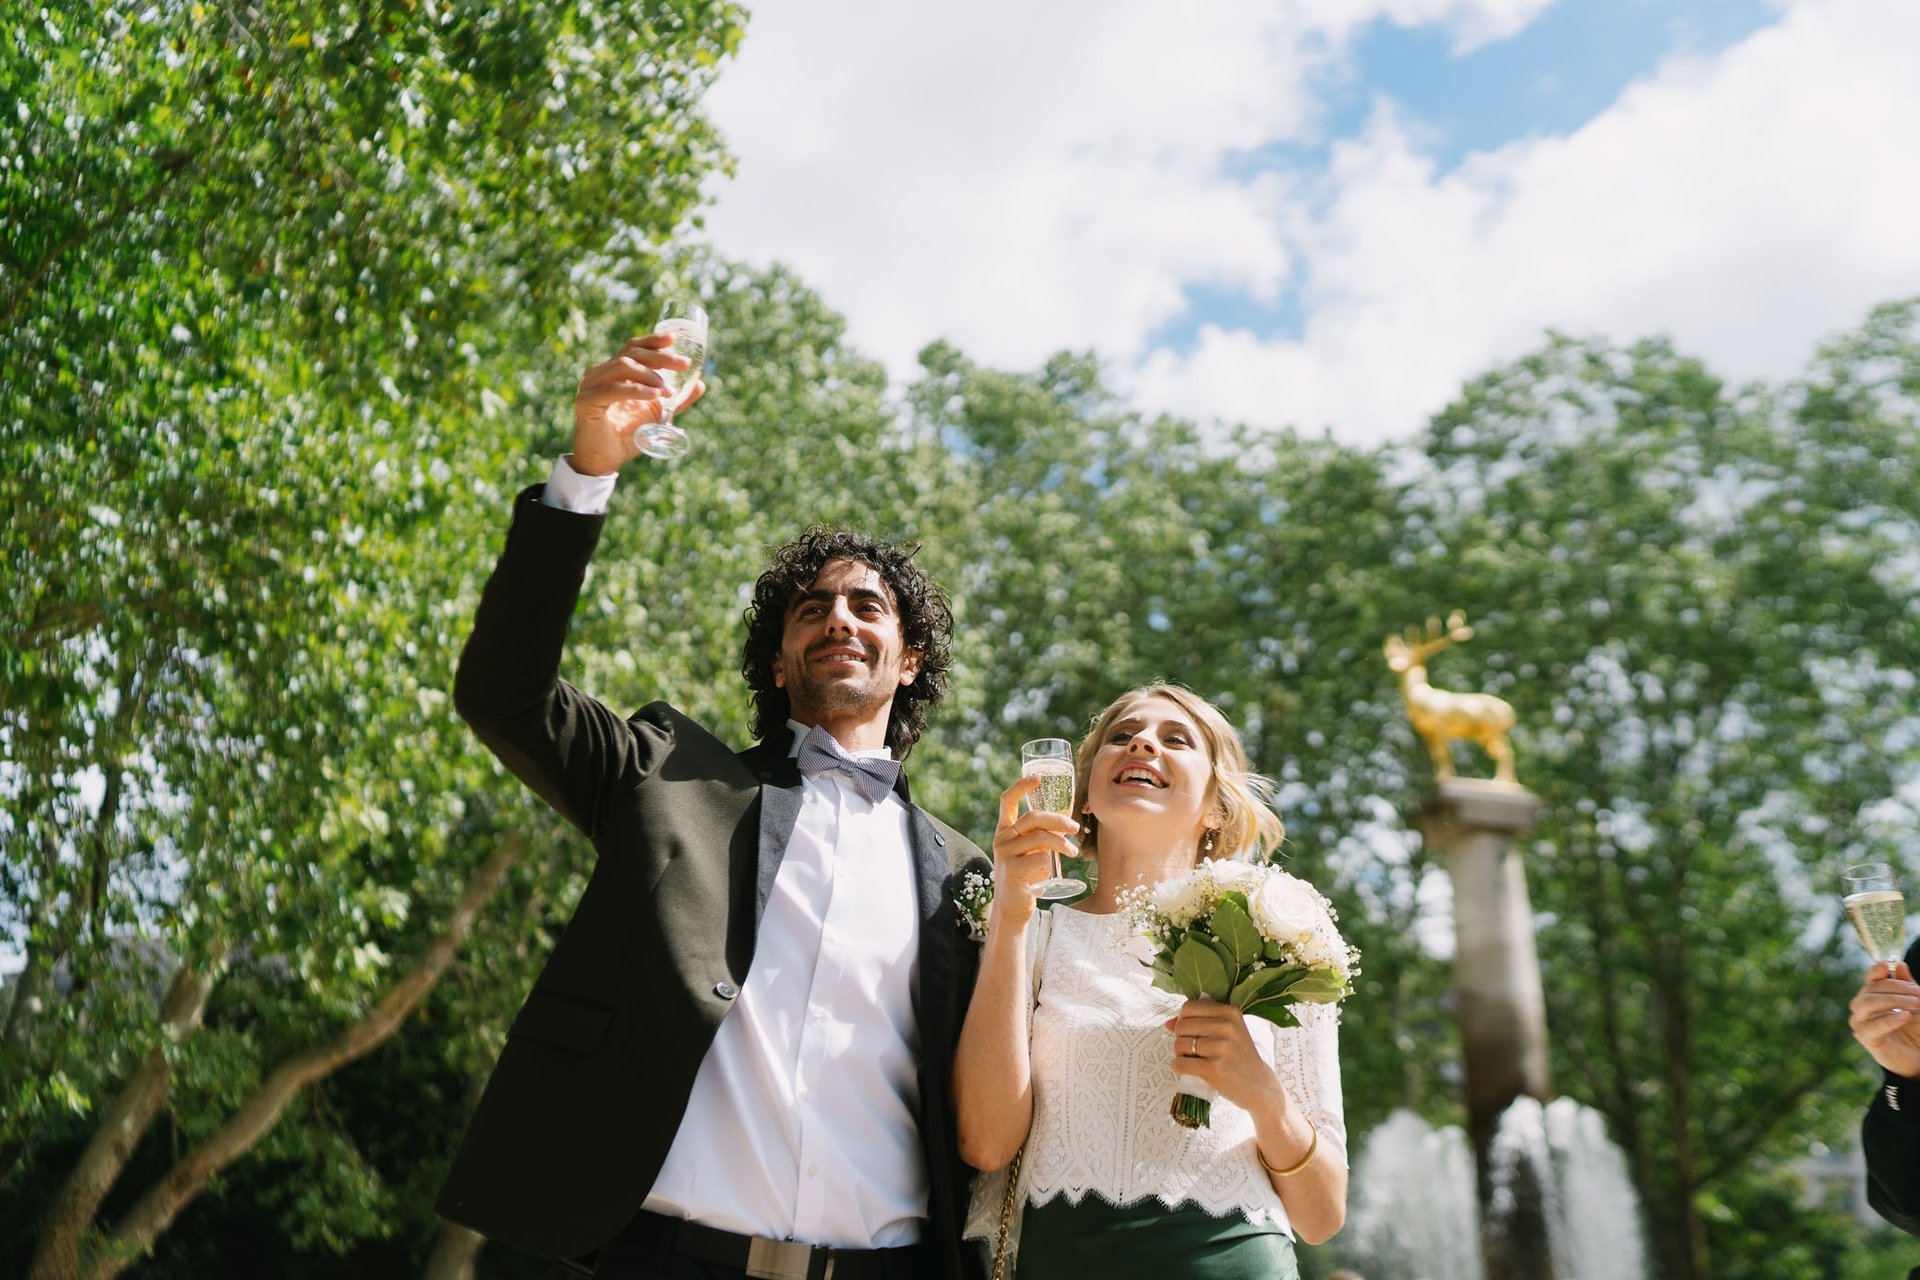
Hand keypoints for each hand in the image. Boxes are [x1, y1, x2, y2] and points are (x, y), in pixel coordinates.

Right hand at [570, 334, 704, 475]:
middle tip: (683, 364)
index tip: (673, 339)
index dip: (652, 341)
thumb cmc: (627, 435)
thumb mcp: (657, 414)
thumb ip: (676, 400)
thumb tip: (700, 384)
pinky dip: (635, 390)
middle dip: (660, 357)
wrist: (604, 460)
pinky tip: (653, 395)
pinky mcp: (586, 401)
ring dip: (650, 376)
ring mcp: (590, 385)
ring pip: (622, 366)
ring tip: (668, 391)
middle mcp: (600, 373)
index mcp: (614, 371)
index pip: (633, 348)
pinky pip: (612, 390)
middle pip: (631, 354)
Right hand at [989, 775, 1078, 931]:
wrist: (1012, 908)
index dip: (1021, 786)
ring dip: (1062, 843)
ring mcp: (1005, 855)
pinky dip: (1051, 861)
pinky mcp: (1013, 871)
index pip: (1006, 801)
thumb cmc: (1025, 878)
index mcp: (1004, 831)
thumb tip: (1064, 825)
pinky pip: (1041, 857)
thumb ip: (1038, 837)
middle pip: (1032, 817)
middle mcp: (1001, 839)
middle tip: (1075, 828)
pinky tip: (1051, 871)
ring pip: (1041, 837)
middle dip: (1058, 819)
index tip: (1038, 778)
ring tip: (1073, 852)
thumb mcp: (1027, 853)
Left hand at [1167, 998, 1286, 1115]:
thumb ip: (1200, 1022)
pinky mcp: (1213, 1068)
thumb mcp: (1228, 1032)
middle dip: (1181, 1039)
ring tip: (1193, 1059)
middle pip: (1181, 1026)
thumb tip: (1168, 1023)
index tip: (1191, 1032)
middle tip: (1192, 1050)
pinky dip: (1178, 1067)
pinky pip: (1180, 1063)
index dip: (1184, 1020)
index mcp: (1230, 1012)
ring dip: (1180, 1054)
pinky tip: (1188, 1069)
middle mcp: (1226, 1027)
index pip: (1189, 1007)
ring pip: (1179, 1045)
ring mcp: (1220, 1047)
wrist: (1259, 1086)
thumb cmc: (1240, 1057)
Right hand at [1850, 960, 1919, 1077]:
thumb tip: (1900, 965)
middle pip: (1870, 989)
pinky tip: (1905, 1016)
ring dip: (1892, 1000)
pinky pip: (1873, 1026)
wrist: (1918, 1056)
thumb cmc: (1916, 1030)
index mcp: (1873, 997)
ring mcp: (1861, 1022)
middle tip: (1918, 993)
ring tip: (1914, 1004)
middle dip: (1896, 988)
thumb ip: (1907, 987)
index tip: (1886, 965)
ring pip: (1866, 1003)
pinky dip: (1890, 1020)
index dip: (1875, 971)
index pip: (1870, 980)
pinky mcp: (1865, 1038)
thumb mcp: (1916, 1005)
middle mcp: (1862, 1008)